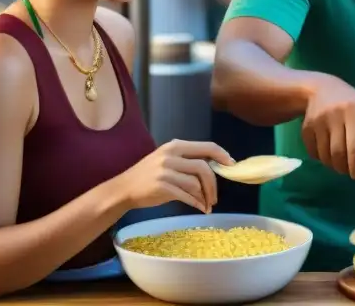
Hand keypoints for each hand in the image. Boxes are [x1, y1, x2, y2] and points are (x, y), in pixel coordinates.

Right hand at [114, 139, 232, 213]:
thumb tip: (213, 169)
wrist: (123, 189)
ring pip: (196, 183)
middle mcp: (171, 156)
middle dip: (213, 184)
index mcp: (175, 146)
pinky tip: (200, 208)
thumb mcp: (167, 160)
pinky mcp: (162, 186)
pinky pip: (187, 195)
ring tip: (206, 205)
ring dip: (205, 196)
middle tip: (215, 197)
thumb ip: (187, 161)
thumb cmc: (148, 176)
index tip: (231, 165)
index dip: (222, 156)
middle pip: (204, 167)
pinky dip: (196, 203)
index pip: (207, 147)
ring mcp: (166, 171)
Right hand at [302, 75, 354, 189]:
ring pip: (332, 156)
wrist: (322, 89)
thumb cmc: (353, 109)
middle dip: (354, 170)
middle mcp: (345, 111)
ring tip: (342, 163)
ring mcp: (324, 118)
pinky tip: (328, 153)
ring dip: (339, 167)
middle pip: (351, 152)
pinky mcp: (308, 125)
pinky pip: (316, 154)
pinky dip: (324, 161)